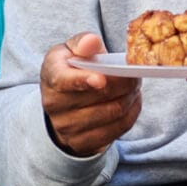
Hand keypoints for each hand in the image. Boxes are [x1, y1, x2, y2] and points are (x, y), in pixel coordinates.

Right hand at [41, 33, 141, 157]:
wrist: (61, 102)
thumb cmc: (70, 68)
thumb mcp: (71, 50)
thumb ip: (82, 42)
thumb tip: (92, 42)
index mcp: (51, 75)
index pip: (63, 80)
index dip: (83, 80)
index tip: (101, 79)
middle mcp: (54, 104)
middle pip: (98, 96)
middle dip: (124, 83)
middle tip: (135, 74)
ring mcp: (67, 127)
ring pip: (112, 113)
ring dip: (130, 97)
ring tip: (134, 86)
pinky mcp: (82, 142)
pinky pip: (117, 129)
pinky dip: (131, 113)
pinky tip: (132, 101)